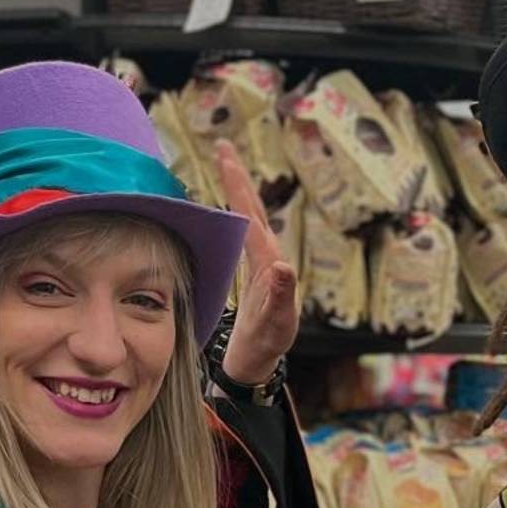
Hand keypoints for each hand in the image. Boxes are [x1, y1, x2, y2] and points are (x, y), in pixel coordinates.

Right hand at [214, 140, 297, 385]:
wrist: (261, 360)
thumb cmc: (268, 345)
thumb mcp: (277, 323)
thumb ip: (282, 296)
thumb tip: (283, 265)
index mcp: (270, 263)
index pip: (253, 217)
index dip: (238, 188)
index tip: (224, 159)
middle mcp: (269, 257)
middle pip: (253, 208)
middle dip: (238, 178)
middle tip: (222, 147)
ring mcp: (262, 262)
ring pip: (250, 217)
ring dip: (237, 190)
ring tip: (224, 163)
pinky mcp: (254, 270)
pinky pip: (244, 232)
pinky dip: (235, 212)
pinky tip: (228, 204)